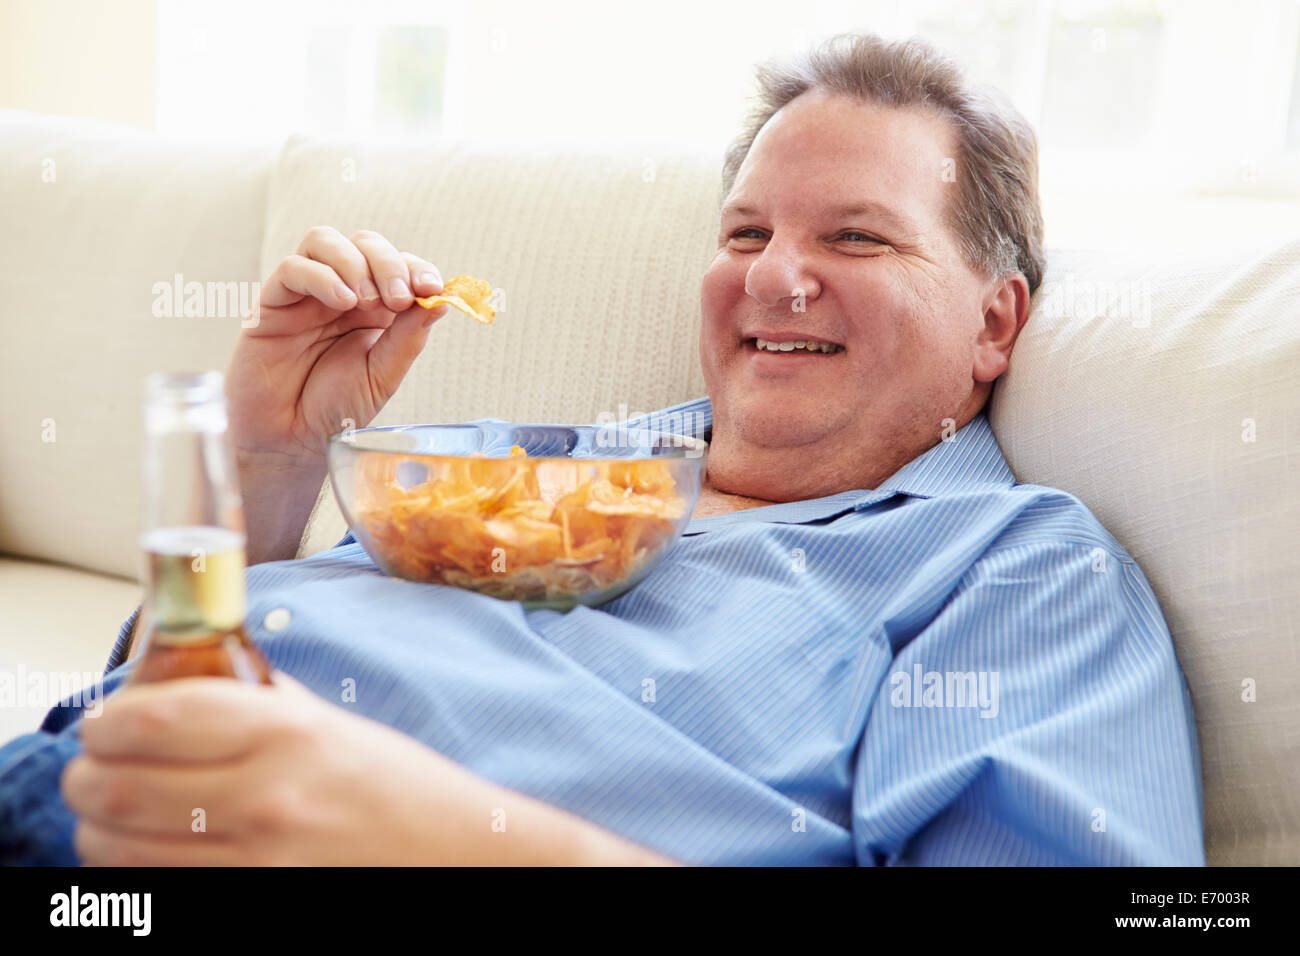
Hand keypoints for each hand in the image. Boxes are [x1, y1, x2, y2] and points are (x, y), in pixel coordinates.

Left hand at [60, 674, 673, 864]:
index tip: (105, 722)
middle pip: (118, 790)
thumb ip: (254, 700)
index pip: (155, 719)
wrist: (457, 855)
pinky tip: (153, 852)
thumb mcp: (328, 723)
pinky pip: (159, 891)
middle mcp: (267, 798)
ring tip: (114, 815)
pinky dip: (136, 872)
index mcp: (287, 734)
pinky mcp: (253, 904)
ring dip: (100, 831)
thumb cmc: (397, 787)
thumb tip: (178, 676)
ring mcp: (258, 863)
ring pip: (121, 852)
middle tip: (95, 770)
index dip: (108, 720)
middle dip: (88, 778)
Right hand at [226, 227, 450, 468]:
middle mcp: (341, 294)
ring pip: (324, 241)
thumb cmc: (335, 410)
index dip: (416, 268)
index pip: (398, 265)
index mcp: (375, 309)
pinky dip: (322, 276)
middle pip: (365, 243)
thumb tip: (441, 300)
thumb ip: (408, 337)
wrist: (290, 441)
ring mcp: (306, 295)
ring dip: (354, 263)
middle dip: (389, 263)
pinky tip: (341, 302)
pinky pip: (293, 268)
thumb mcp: (383, 376)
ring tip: (366, 302)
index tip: (431, 287)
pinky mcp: (273, 303)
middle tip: (398, 298)